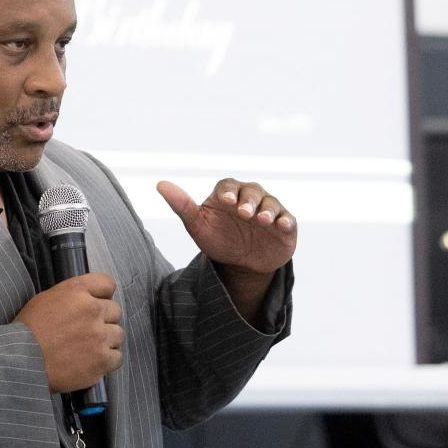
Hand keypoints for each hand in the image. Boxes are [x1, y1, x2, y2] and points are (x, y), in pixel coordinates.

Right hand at [13, 273, 122, 393]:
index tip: (98, 302)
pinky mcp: (102, 360)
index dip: (103, 294)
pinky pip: (117, 357)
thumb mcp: (45, 298)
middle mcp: (92, 310)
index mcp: (77, 291)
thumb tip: (86, 300)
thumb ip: (71, 296)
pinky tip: (93, 361)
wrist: (23, 360)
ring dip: (107, 340)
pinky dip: (107, 360)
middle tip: (90, 329)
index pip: (107, 283)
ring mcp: (99, 336)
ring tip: (91, 347)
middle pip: (115, 310)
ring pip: (118, 334)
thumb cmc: (28, 330)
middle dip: (104, 319)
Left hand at [156, 177, 296, 275]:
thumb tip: (160, 184)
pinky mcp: (285, 226)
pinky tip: (282, 225)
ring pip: (271, 203)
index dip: (228, 192)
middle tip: (244, 213)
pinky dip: (286, 220)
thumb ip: (182, 206)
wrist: (241, 263)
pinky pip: (288, 219)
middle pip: (252, 191)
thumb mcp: (198, 226)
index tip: (226, 201)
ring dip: (268, 210)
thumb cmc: (218, 239)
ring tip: (263, 220)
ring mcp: (269, 210)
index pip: (228, 186)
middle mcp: (250, 197)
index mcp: (228, 194)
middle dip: (249, 200)